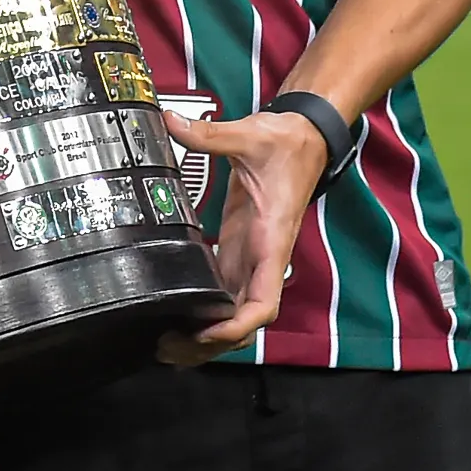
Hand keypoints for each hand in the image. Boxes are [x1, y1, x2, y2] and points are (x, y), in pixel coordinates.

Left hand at [156, 108, 324, 364]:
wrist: (303, 136)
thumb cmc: (286, 142)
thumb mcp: (250, 135)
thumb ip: (210, 134)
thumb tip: (172, 121)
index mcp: (271, 240)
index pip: (263, 302)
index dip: (238, 326)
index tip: (208, 334)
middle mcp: (263, 258)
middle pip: (244, 322)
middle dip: (212, 343)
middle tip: (168, 349)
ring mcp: (250, 257)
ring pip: (234, 313)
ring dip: (207, 334)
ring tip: (167, 344)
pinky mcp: (239, 248)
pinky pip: (224, 291)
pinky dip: (204, 311)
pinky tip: (177, 318)